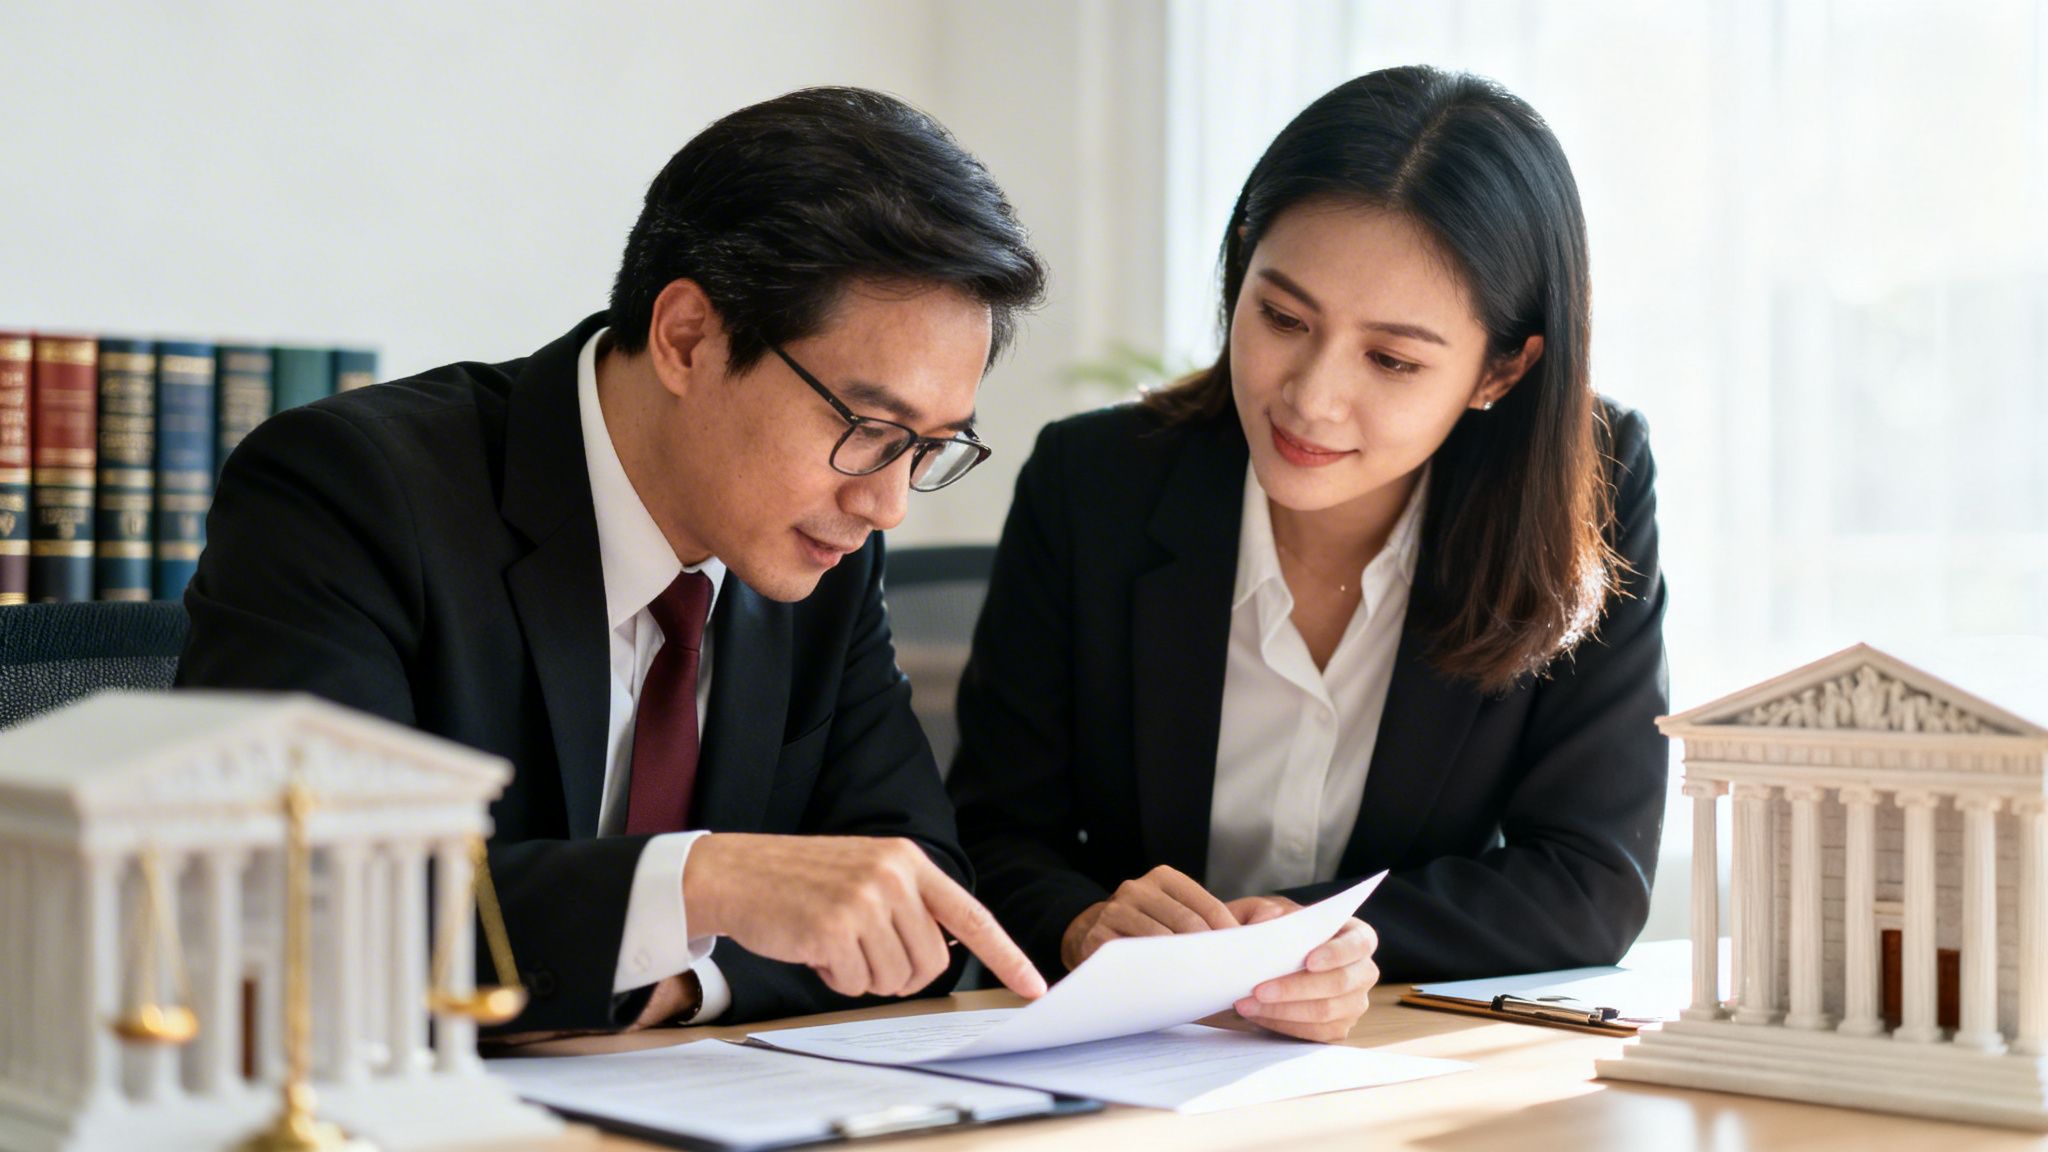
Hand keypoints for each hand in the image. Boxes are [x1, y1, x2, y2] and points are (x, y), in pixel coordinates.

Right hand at [684, 833, 1046, 1000]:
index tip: (1035, 986)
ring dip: (864, 976)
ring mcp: (865, 901)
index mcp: (908, 861)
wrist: (738, 872)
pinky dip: (835, 979)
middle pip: (931, 963)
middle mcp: (893, 877)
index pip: (971, 916)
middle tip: (863, 953)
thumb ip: (909, 902)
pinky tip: (814, 948)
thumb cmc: (803, 880)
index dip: (1007, 955)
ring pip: (894, 979)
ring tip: (834, 943)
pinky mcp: (835, 929)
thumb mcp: (867, 872)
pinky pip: (855, 985)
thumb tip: (941, 953)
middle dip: (900, 973)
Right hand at [1060, 865, 1237, 970]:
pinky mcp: (1097, 937)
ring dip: (1185, 965)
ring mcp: (1114, 911)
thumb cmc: (1142, 928)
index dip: (1229, 932)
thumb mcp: (1169, 910)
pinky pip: (1133, 959)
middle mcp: (1137, 889)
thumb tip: (1248, 937)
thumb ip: (1201, 918)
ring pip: (1161, 941)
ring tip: (1202, 983)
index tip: (1245, 956)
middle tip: (1227, 975)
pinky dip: (1154, 974)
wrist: (1087, 932)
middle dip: (1211, 951)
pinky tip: (1168, 986)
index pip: (1207, 905)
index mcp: (1163, 878)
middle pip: (1187, 923)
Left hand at [1232, 914, 1378, 1042]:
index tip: (1309, 960)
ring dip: (1282, 1010)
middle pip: (1340, 983)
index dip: (1337, 953)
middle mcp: (1363, 972)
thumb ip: (1267, 911)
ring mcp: (1354, 1003)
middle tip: (1259, 989)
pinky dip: (1282, 1024)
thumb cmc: (1277, 931)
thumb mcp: (1268, 911)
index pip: (1359, 943)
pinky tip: (1257, 1014)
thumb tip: (1269, 919)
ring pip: (1324, 1012)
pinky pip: (1314, 1033)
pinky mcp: (1338, 1028)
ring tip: (1247, 1003)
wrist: (1269, 961)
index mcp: (1356, 936)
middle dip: (1296, 988)